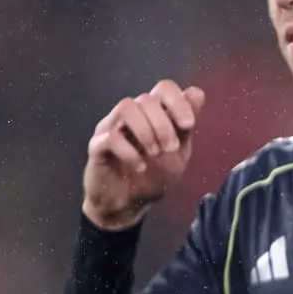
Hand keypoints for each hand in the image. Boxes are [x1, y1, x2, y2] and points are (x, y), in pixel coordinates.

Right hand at [82, 80, 205, 230]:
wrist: (128, 205)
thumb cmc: (154, 176)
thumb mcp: (179, 152)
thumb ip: (185, 125)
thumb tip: (196, 93)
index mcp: (153, 113)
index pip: (164, 88)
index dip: (178, 101)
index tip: (188, 125)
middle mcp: (131, 115)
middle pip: (146, 98)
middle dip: (164, 124)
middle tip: (170, 148)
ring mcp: (111, 127)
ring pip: (127, 107)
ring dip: (146, 131)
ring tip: (155, 154)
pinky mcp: (97, 146)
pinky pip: (109, 137)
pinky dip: (129, 151)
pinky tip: (140, 166)